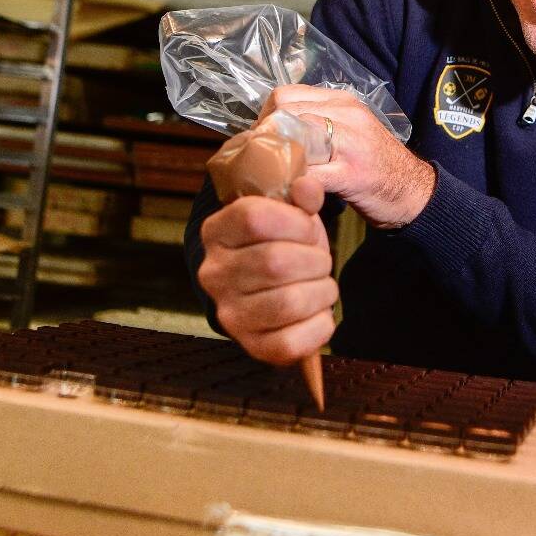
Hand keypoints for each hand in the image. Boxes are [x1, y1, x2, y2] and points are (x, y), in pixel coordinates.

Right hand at [196, 173, 337, 365]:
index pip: (254, 218)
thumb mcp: (292, 212)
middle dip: (315, 259)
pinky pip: (294, 341)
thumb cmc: (284, 243)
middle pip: (276, 262)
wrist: (274, 289)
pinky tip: (317, 312)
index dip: (295, 221)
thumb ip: (303, 195)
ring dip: (322, 291)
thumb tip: (308, 189)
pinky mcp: (253, 346)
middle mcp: (214, 274)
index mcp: (216, 232)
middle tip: (319, 261)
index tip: (307, 227)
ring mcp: (230, 314)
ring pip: (289, 302)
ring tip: (320, 285)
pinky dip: (321, 325)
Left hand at [262, 85, 434, 228]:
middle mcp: (346, 114)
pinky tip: (289, 193)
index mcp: (342, 101)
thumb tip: (273, 131)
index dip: (266, 118)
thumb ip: (317, 125)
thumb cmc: (376, 166)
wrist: (415, 192)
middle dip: (264, 136)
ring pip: (294, 136)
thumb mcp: (349, 133)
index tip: (263, 141)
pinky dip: (292, 184)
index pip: (285, 95)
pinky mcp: (352, 173)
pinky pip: (309, 173)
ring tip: (272, 176)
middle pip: (283, 110)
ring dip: (274, 158)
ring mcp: (351, 142)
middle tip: (262, 161)